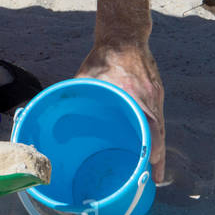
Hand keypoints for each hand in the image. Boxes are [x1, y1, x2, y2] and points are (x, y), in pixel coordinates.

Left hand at [78, 43, 165, 183]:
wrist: (124, 36)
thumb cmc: (103, 57)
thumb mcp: (87, 76)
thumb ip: (75, 93)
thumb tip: (53, 109)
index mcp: (135, 95)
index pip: (151, 127)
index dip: (153, 149)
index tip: (152, 166)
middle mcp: (150, 99)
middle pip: (159, 134)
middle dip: (157, 157)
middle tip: (154, 178)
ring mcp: (155, 96)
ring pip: (160, 128)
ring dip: (158, 147)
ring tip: (155, 167)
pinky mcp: (156, 92)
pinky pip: (158, 117)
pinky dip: (156, 132)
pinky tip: (151, 142)